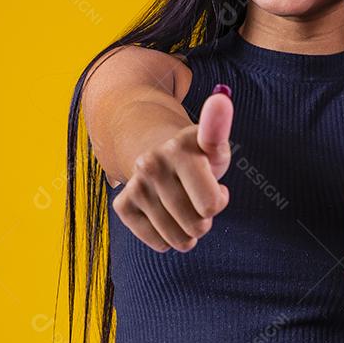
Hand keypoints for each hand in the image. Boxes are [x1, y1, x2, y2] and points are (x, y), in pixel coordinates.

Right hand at [112, 87, 232, 252]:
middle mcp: (152, 165)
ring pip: (177, 239)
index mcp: (178, 149)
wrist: (154, 153)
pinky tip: (166, 217)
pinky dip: (166, 238)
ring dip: (187, 232)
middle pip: (197, 225)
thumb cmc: (196, 155)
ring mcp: (135, 185)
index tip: (218, 187)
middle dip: (204, 219)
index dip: (219, 202)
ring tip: (184, 209)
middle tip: (198, 200)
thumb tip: (221, 100)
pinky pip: (157, 242)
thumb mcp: (213, 145)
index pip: (210, 206)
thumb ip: (219, 128)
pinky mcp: (122, 205)